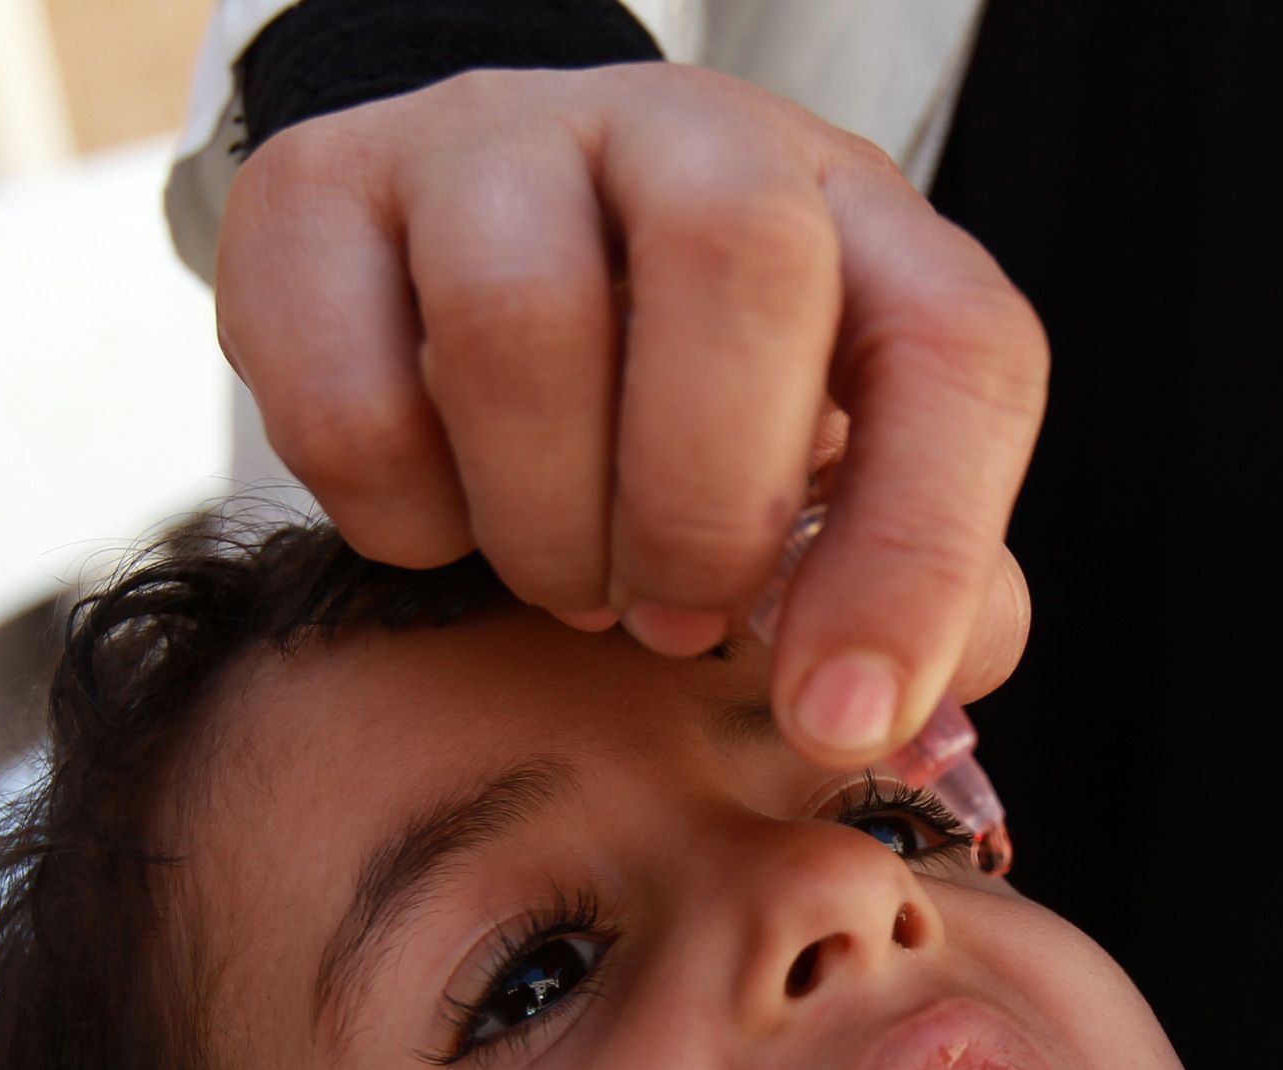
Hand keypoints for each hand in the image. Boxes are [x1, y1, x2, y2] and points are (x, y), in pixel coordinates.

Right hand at [216, 64, 1043, 763]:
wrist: (472, 266)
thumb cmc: (690, 416)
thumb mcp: (828, 489)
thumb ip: (895, 592)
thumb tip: (872, 710)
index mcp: (860, 222)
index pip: (959, 349)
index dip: (918, 557)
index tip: (841, 718)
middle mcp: (690, 138)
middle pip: (739, 264)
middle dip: (704, 511)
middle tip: (673, 623)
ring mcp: (497, 139)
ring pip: (519, 316)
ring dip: (548, 526)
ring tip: (566, 580)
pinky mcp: (322, 189)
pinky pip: (347, 392)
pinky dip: (401, 516)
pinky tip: (448, 515)